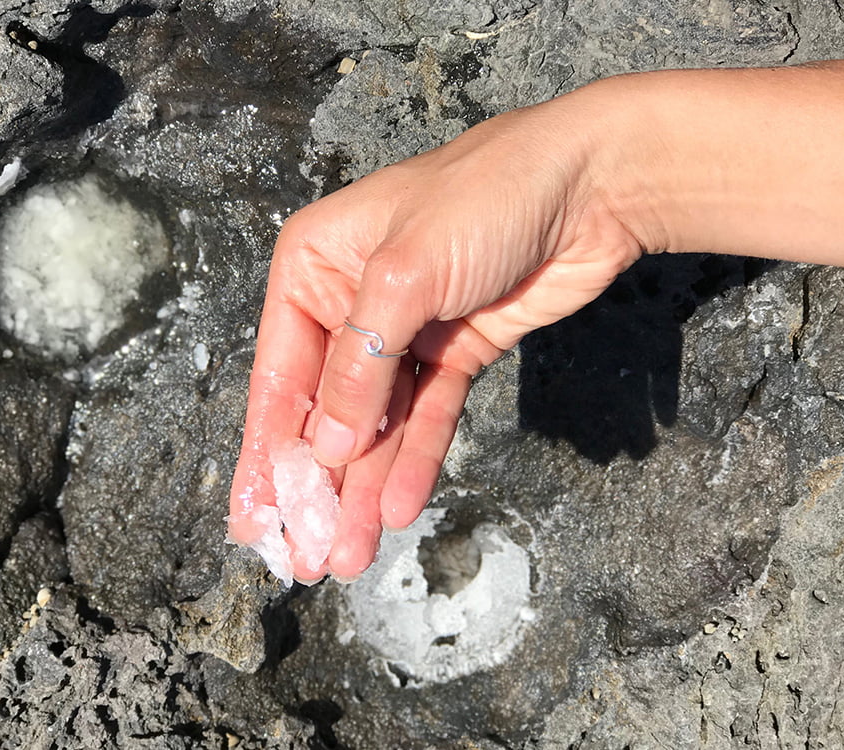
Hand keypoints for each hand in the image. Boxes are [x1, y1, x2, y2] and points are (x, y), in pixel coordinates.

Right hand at [228, 91, 642, 581]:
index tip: (252, 521)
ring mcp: (406, 331)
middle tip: (305, 558)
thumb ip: (358, 366)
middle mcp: (350, 301)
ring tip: (349, 555)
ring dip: (362, 488)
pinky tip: (397, 508)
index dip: (265, 453)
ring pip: (376, 425)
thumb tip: (321, 448)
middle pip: (324, 410)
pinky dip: (415, 460)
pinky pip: (427, 417)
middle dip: (316, 485)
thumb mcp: (404, 277)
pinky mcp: (455, 351)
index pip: (279, 375)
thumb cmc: (483, 200)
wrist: (590, 185)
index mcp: (314, 267)